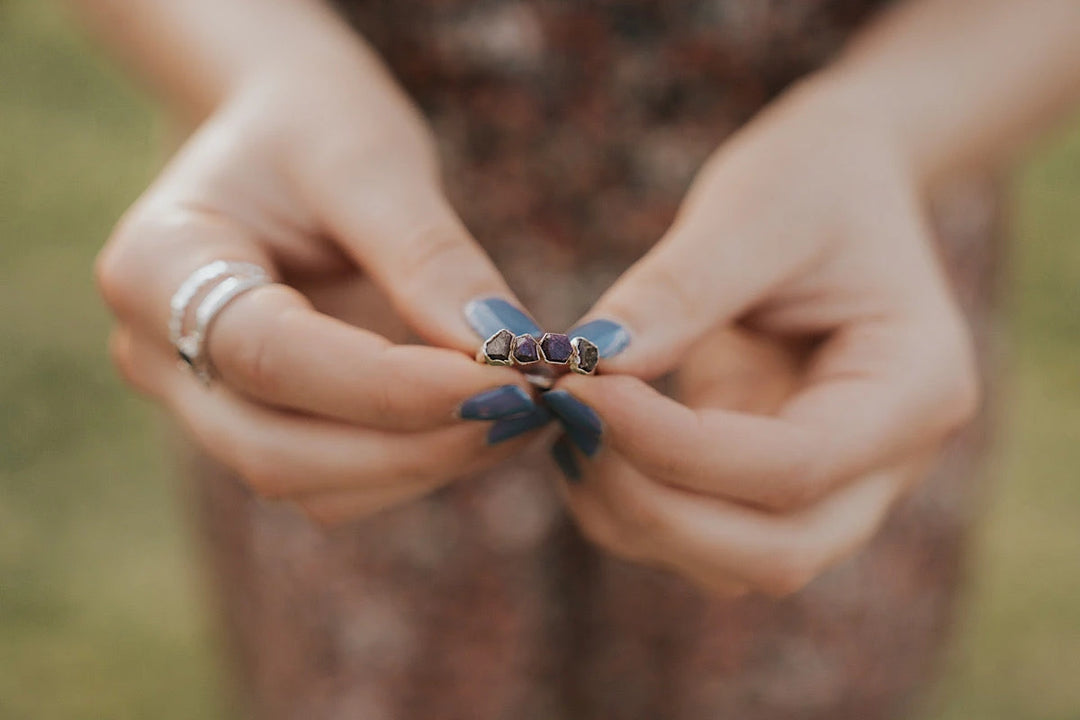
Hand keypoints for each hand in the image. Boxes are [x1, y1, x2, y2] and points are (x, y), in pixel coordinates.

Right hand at [98, 46, 551, 525]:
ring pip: (312, 486)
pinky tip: (488, 419)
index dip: (389, 386)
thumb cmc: (314, 124)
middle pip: (277, 452)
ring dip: (426, 466)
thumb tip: (500, 348)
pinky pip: (340, 481)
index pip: (269, 356)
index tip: (501, 379)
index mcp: (155, 267)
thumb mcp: (367, 158)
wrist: (287, 138)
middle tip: (528, 410)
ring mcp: (208, 403)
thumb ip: (426, 255)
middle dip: (413, 447)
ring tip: (525, 414)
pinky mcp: (268, 426)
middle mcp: (161, 354)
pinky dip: (419, 463)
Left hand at [545, 76, 978, 596]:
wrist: (838, 188)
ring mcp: (834, 485)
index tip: (580, 387)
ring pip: (733, 562)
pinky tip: (584, 435)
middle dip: (653, 505)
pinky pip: (702, 534)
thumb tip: (589, 364)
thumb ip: (680, 290)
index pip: (796, 465)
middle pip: (774, 551)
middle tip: (566, 416)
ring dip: (633, 514)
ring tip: (567, 419)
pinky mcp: (774, 485)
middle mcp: (887, 462)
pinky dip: (631, 506)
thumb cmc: (813, 181)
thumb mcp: (755, 209)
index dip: (676, 445)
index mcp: (914, 387)